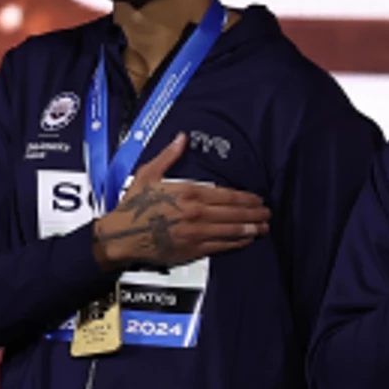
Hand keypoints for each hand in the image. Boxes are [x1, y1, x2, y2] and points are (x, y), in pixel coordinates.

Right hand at [90, 132, 270, 269]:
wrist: (121, 236)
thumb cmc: (134, 205)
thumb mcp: (148, 174)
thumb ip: (168, 156)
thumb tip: (181, 138)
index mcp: (188, 192)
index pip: (226, 195)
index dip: (245, 197)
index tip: (257, 198)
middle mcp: (196, 213)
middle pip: (234, 212)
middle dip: (254, 213)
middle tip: (268, 212)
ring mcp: (196, 232)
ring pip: (231, 229)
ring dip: (250, 227)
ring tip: (264, 226)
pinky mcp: (192, 249)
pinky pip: (221, 246)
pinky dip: (237, 242)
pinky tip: (247, 239)